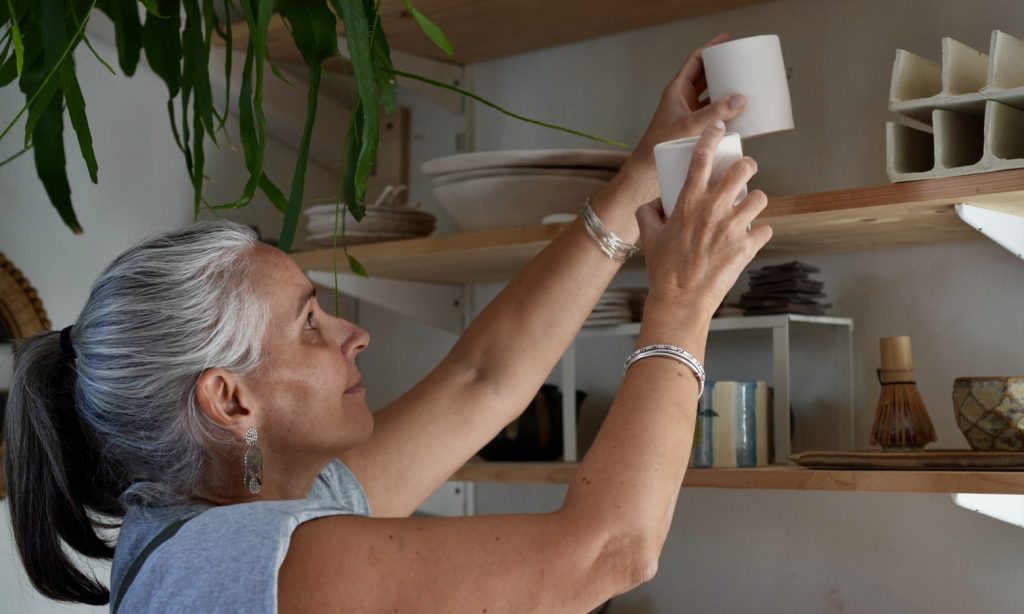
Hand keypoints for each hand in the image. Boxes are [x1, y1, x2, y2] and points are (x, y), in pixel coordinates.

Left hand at [618, 33, 748, 202]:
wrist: (646, 172)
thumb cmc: (659, 147)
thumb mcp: (689, 126)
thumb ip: (714, 113)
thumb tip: (741, 99)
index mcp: (676, 91)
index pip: (695, 61)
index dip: (711, 48)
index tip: (728, 40)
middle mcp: (682, 100)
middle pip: (704, 76)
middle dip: (721, 67)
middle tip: (741, 62)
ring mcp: (688, 115)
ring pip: (710, 96)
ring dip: (724, 90)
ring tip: (744, 84)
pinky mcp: (693, 130)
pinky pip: (712, 115)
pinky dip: (724, 111)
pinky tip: (739, 113)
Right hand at [636, 121, 772, 316]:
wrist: (680, 298)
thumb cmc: (664, 269)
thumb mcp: (648, 236)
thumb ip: (647, 213)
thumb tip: (654, 204)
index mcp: (689, 201)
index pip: (702, 158)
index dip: (712, 137)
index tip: (719, 128)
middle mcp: (713, 209)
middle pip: (742, 170)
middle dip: (748, 165)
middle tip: (746, 170)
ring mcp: (733, 227)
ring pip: (761, 198)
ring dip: (757, 200)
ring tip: (750, 207)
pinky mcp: (747, 246)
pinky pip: (765, 229)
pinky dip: (759, 233)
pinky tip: (752, 237)